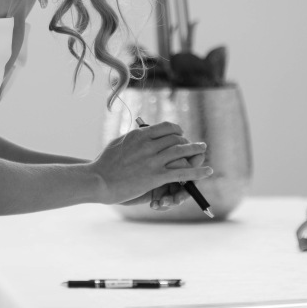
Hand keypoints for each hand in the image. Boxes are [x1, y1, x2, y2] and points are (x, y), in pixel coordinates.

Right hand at [92, 121, 211, 206]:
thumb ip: (133, 137)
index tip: (180, 133)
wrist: (98, 180)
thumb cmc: (104, 164)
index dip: (176, 130)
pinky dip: (198, 171)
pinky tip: (207, 171)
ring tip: (203, 149)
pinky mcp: (156, 176)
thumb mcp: (119, 142)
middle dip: (186, 141)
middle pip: (175, 138)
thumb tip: (142, 132)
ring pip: (181, 152)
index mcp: (139, 135)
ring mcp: (153, 160)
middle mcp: (148, 144)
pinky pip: (182, 172)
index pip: (165, 127)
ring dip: (195, 150)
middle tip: (192, 145)